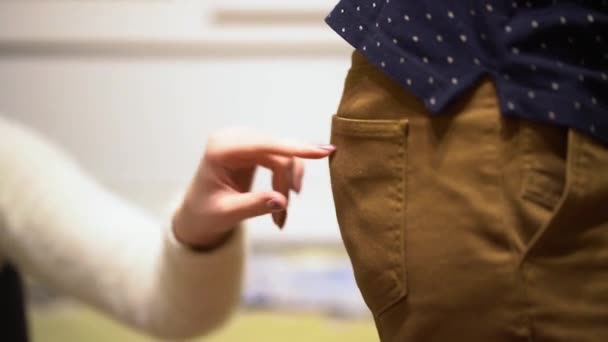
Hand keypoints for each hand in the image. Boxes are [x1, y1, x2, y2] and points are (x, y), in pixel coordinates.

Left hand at [172, 128, 334, 248]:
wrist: (197, 213)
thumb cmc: (205, 213)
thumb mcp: (227, 214)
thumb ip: (253, 205)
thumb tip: (281, 201)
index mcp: (221, 148)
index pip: (265, 145)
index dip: (296, 149)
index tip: (323, 152)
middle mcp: (234, 138)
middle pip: (279, 152)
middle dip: (286, 184)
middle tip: (283, 218)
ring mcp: (246, 141)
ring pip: (284, 156)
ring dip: (287, 185)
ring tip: (280, 219)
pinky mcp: (256, 148)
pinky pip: (282, 158)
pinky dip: (286, 181)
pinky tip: (282, 202)